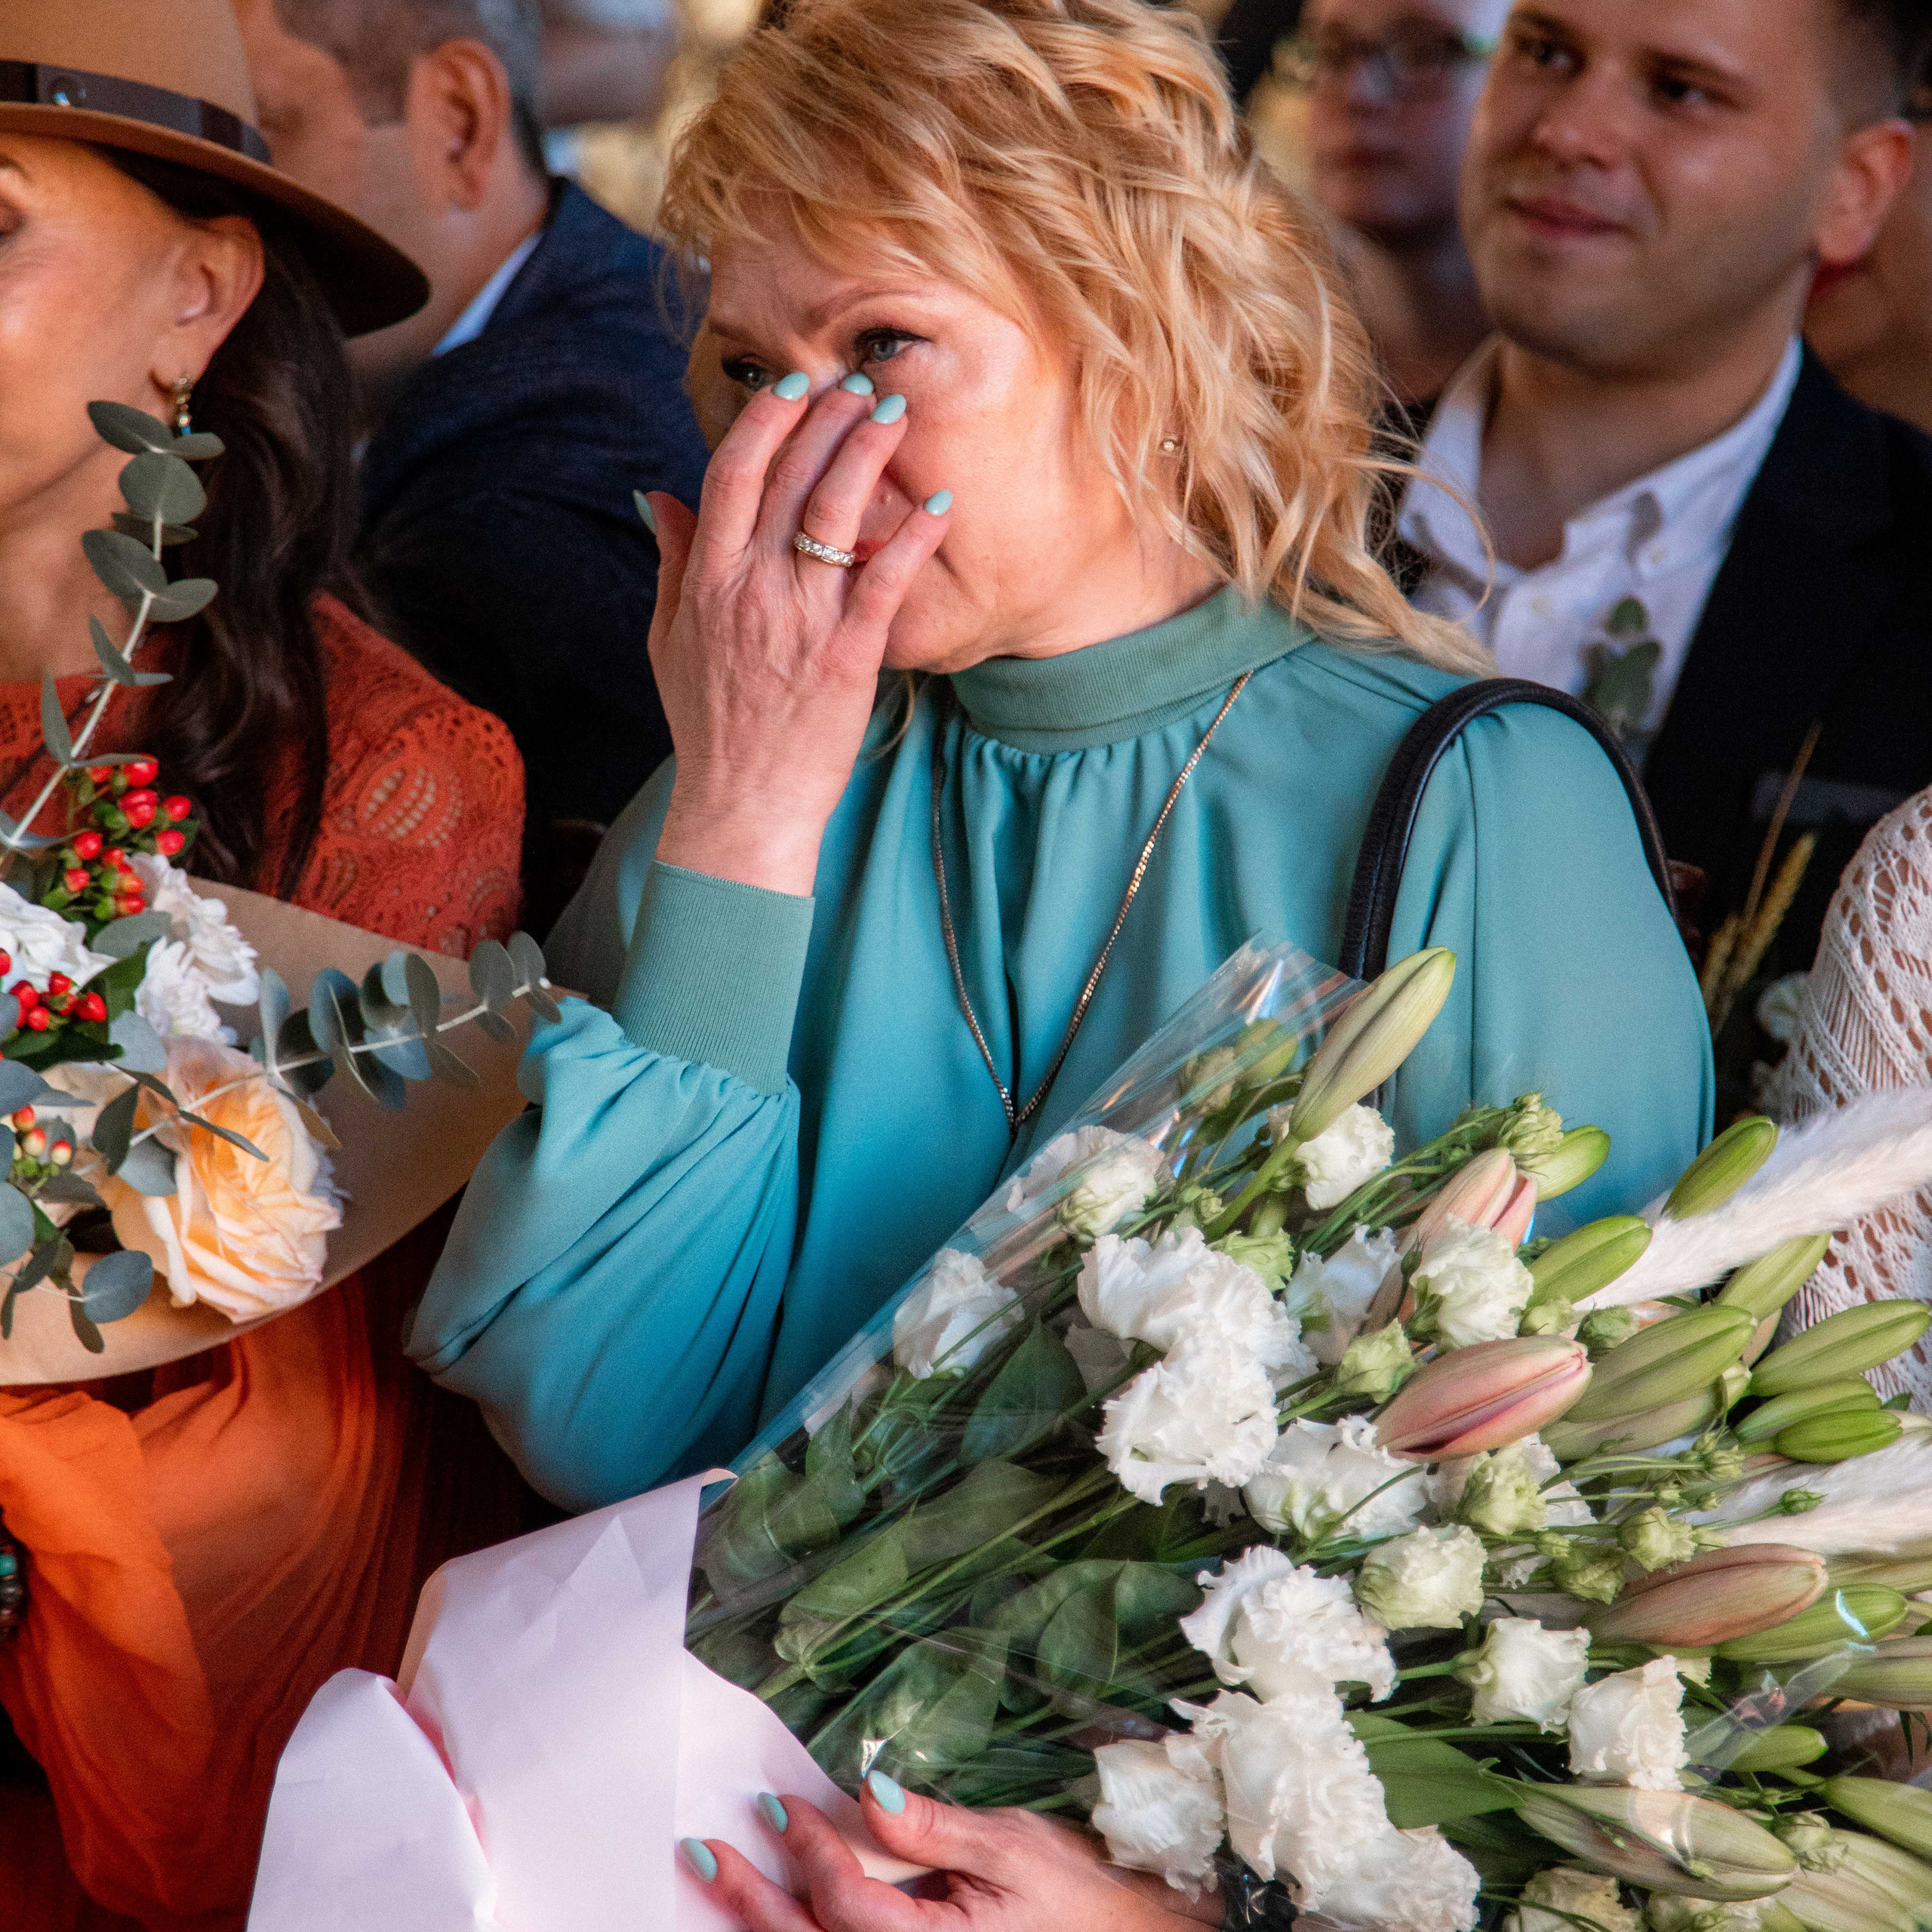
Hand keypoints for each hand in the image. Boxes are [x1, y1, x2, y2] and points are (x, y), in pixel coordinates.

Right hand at [642, 377, 950, 896]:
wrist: (742, 805)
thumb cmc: (707, 725)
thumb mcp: (668, 639)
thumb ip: (672, 562)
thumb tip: (660, 495)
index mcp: (707, 580)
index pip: (731, 475)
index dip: (765, 421)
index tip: (794, 386)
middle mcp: (751, 589)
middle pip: (790, 479)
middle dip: (827, 420)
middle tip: (861, 384)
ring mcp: (800, 621)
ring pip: (834, 514)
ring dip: (867, 454)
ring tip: (896, 412)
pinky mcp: (847, 656)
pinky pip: (883, 582)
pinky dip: (911, 537)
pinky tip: (938, 504)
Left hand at [685, 1772, 1222, 1931]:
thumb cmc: (1079, 1895)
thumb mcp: (1013, 1848)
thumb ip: (936, 1828)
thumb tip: (871, 1791)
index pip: (847, 1904)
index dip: (809, 1852)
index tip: (778, 1804)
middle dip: (753, 1899)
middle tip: (703, 1852)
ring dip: (765, 1923)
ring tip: (718, 1879)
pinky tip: (774, 1913)